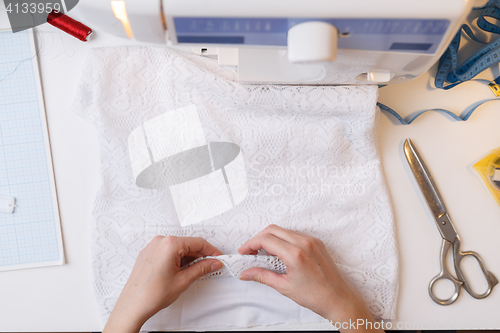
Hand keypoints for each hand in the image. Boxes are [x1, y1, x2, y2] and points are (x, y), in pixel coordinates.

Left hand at [103, 236, 222, 332]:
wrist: (133, 305)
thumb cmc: (152, 294)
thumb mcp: (183, 280)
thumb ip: (202, 268)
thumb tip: (214, 263)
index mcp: (170, 244)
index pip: (198, 242)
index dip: (211, 251)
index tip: (218, 258)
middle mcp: (160, 241)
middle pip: (188, 244)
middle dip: (200, 255)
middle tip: (211, 265)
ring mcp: (152, 247)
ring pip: (178, 248)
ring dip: (189, 257)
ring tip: (196, 271)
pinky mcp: (148, 253)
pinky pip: (167, 251)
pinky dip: (177, 258)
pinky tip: (182, 270)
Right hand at [238, 225, 381, 332]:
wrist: (339, 299)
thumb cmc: (317, 296)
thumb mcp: (284, 287)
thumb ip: (262, 276)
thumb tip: (246, 273)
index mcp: (295, 253)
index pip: (266, 240)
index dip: (250, 244)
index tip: (244, 252)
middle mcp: (304, 243)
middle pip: (272, 229)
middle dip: (258, 239)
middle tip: (251, 252)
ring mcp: (312, 241)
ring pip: (284, 231)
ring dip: (271, 238)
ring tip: (264, 255)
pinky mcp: (316, 243)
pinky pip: (295, 235)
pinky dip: (283, 240)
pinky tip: (280, 254)